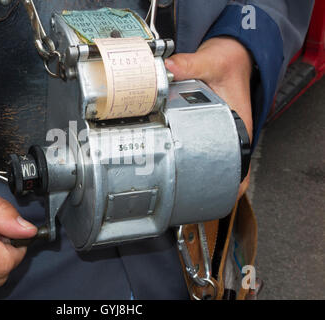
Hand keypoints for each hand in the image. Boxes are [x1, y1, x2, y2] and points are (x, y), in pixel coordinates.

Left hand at [165, 36, 252, 198]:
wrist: (231, 54)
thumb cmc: (229, 63)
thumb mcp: (212, 62)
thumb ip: (190, 65)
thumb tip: (171, 69)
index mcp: (240, 125)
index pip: (242, 166)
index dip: (233, 187)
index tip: (220, 201)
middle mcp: (231, 133)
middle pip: (223, 169)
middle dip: (207, 185)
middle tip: (183, 192)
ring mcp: (219, 131)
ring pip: (210, 159)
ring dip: (195, 171)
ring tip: (173, 181)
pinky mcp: (206, 126)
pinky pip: (199, 145)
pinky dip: (187, 153)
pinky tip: (168, 155)